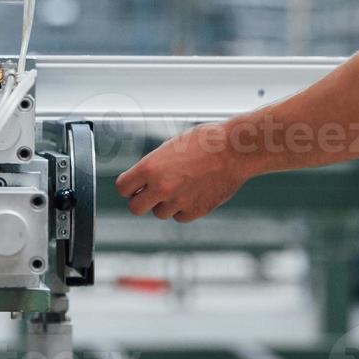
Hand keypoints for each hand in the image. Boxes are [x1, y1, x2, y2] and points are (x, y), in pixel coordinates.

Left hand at [115, 122, 251, 222]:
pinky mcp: (195, 211)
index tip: (135, 184)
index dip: (129, 186)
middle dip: (142, 200)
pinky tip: (195, 192)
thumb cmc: (205, 142)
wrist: (235, 150)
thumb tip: (143, 181)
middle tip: (152, 192)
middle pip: (135, 208)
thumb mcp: (171, 147)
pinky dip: (184, 208)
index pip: (123, 188)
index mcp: (150, 167)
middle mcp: (161, 188)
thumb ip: (154, 167)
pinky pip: (180, 216)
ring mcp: (178, 202)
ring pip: (160, 213)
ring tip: (182, 185)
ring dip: (166, 203)